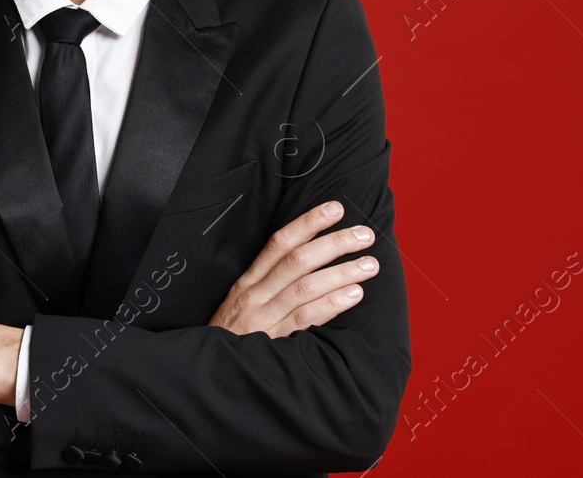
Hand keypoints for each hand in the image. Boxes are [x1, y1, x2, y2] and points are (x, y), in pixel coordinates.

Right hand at [208, 200, 378, 337]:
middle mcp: (255, 294)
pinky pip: (307, 318)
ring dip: (341, 272)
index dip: (308, 223)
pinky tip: (354, 294)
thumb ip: (269, 282)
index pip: (280, 242)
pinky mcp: (274, 342)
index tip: (335, 209)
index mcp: (249, 280)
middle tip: (364, 235)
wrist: (213, 373)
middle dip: (334, 243)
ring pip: (305, 287)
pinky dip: (332, 303)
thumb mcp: (242, 302)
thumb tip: (311, 258)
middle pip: (298, 260)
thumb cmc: (234, 335)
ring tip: (369, 265)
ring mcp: (264, 318)